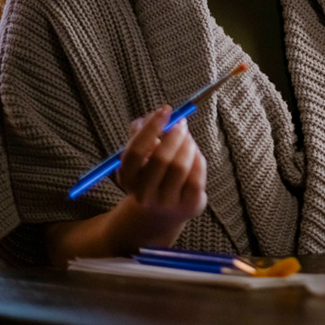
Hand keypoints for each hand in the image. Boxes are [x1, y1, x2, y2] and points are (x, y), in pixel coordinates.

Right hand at [116, 106, 207, 233]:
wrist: (161, 214)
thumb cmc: (151, 176)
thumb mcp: (141, 157)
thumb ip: (141, 134)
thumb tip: (151, 116)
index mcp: (126, 179)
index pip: (135, 152)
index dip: (151, 128)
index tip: (166, 110)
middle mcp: (144, 194)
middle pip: (160, 159)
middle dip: (174, 135)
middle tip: (181, 123)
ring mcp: (167, 202)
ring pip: (180, 166)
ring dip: (187, 145)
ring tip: (188, 138)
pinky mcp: (188, 205)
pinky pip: (196, 175)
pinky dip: (198, 158)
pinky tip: (195, 154)